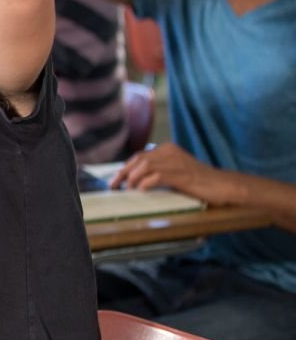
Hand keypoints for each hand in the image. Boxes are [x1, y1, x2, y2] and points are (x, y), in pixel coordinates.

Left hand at [110, 142, 239, 205]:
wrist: (223, 185)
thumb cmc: (199, 182)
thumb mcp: (175, 171)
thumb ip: (159, 170)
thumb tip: (135, 179)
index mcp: (168, 149)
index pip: (139, 156)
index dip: (125, 167)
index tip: (115, 179)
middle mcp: (170, 152)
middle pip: (139, 159)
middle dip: (123, 173)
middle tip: (114, 186)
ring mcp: (176, 162)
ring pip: (145, 166)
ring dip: (133, 179)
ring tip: (128, 190)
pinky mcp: (182, 174)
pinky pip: (157, 176)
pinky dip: (145, 183)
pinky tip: (141, 190)